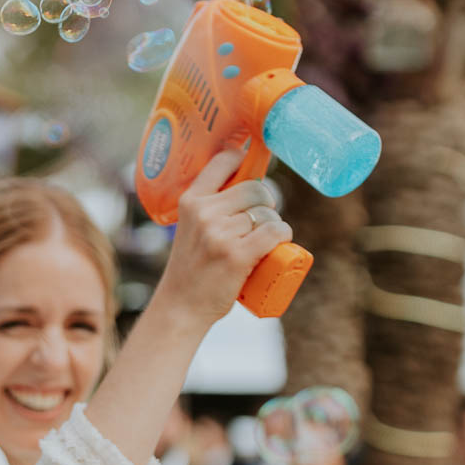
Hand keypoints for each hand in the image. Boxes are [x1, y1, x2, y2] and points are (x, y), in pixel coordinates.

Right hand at [158, 148, 292, 329]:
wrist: (181, 306)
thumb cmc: (192, 268)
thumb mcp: (191, 228)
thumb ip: (210, 208)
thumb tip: (251, 186)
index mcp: (191, 200)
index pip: (224, 161)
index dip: (244, 158)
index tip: (251, 163)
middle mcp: (204, 212)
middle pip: (255, 188)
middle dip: (266, 203)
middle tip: (260, 222)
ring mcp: (220, 233)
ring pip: (267, 213)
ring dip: (274, 225)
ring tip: (261, 241)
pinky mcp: (237, 255)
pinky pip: (274, 232)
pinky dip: (283, 235)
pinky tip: (279, 241)